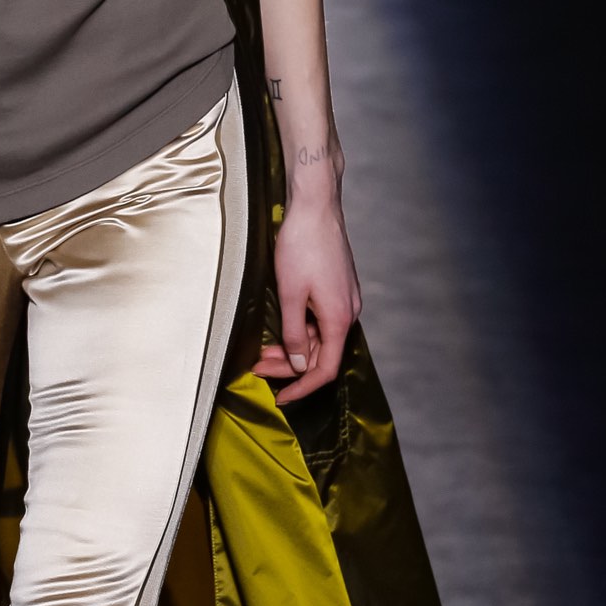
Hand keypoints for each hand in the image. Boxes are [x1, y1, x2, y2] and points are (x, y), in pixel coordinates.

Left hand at [256, 187, 360, 403]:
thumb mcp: (291, 294)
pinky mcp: (336, 289)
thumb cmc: (303, 245)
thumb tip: (298, 364)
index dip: (303, 388)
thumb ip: (294, 333)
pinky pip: (319, 321)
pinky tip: (280, 330)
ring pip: (318, 338)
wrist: (316, 207)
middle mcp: (347, 312)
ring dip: (292, 348)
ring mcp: (343, 300)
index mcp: (339, 318)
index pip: (326, 369)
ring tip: (262, 352)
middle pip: (320, 355)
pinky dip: (299, 331)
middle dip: (289, 367)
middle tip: (258, 369)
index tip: (282, 398)